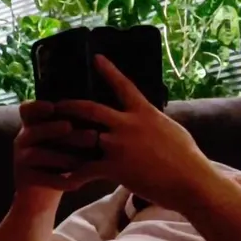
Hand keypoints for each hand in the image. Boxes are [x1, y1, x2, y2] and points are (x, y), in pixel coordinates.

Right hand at [13, 100, 99, 192]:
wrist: (42, 193)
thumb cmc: (60, 159)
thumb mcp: (64, 140)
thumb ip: (74, 126)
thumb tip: (100, 113)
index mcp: (33, 125)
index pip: (28, 110)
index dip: (37, 106)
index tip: (52, 107)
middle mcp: (24, 139)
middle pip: (36, 130)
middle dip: (54, 129)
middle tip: (72, 128)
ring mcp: (21, 158)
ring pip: (38, 154)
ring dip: (60, 157)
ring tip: (78, 162)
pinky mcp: (24, 177)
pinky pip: (41, 177)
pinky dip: (58, 181)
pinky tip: (75, 185)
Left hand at [53, 55, 219, 210]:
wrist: (191, 182)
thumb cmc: (188, 158)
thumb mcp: (171, 130)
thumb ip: (154, 120)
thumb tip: (152, 116)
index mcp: (144, 112)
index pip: (124, 85)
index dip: (109, 71)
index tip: (96, 58)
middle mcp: (128, 124)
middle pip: (90, 108)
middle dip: (69, 106)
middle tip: (55, 105)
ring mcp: (119, 145)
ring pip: (81, 137)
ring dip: (64, 140)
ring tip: (48, 140)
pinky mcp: (114, 167)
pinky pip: (86, 170)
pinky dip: (74, 176)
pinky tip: (63, 180)